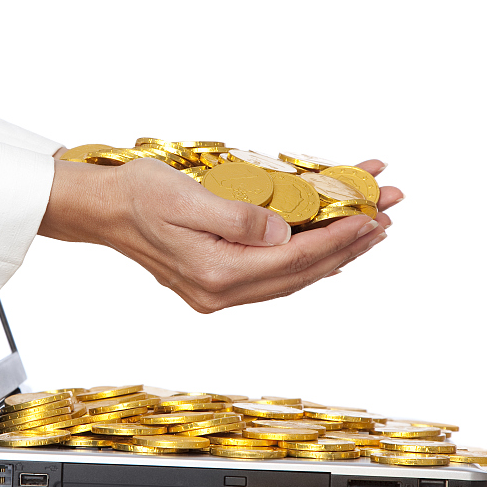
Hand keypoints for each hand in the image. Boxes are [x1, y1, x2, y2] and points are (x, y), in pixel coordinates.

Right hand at [39, 157, 402, 312]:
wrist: (100, 209)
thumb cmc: (137, 195)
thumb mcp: (188, 197)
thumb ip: (241, 218)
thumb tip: (286, 230)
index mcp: (216, 274)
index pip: (296, 256)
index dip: (339, 234)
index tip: (372, 213)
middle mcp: (221, 291)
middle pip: (303, 269)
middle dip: (349, 241)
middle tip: (386, 214)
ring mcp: (219, 291)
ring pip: (293, 272)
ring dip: (334, 248)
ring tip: (369, 225)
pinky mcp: (217, 280)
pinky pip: (275, 271)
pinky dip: (307, 255)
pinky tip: (329, 245)